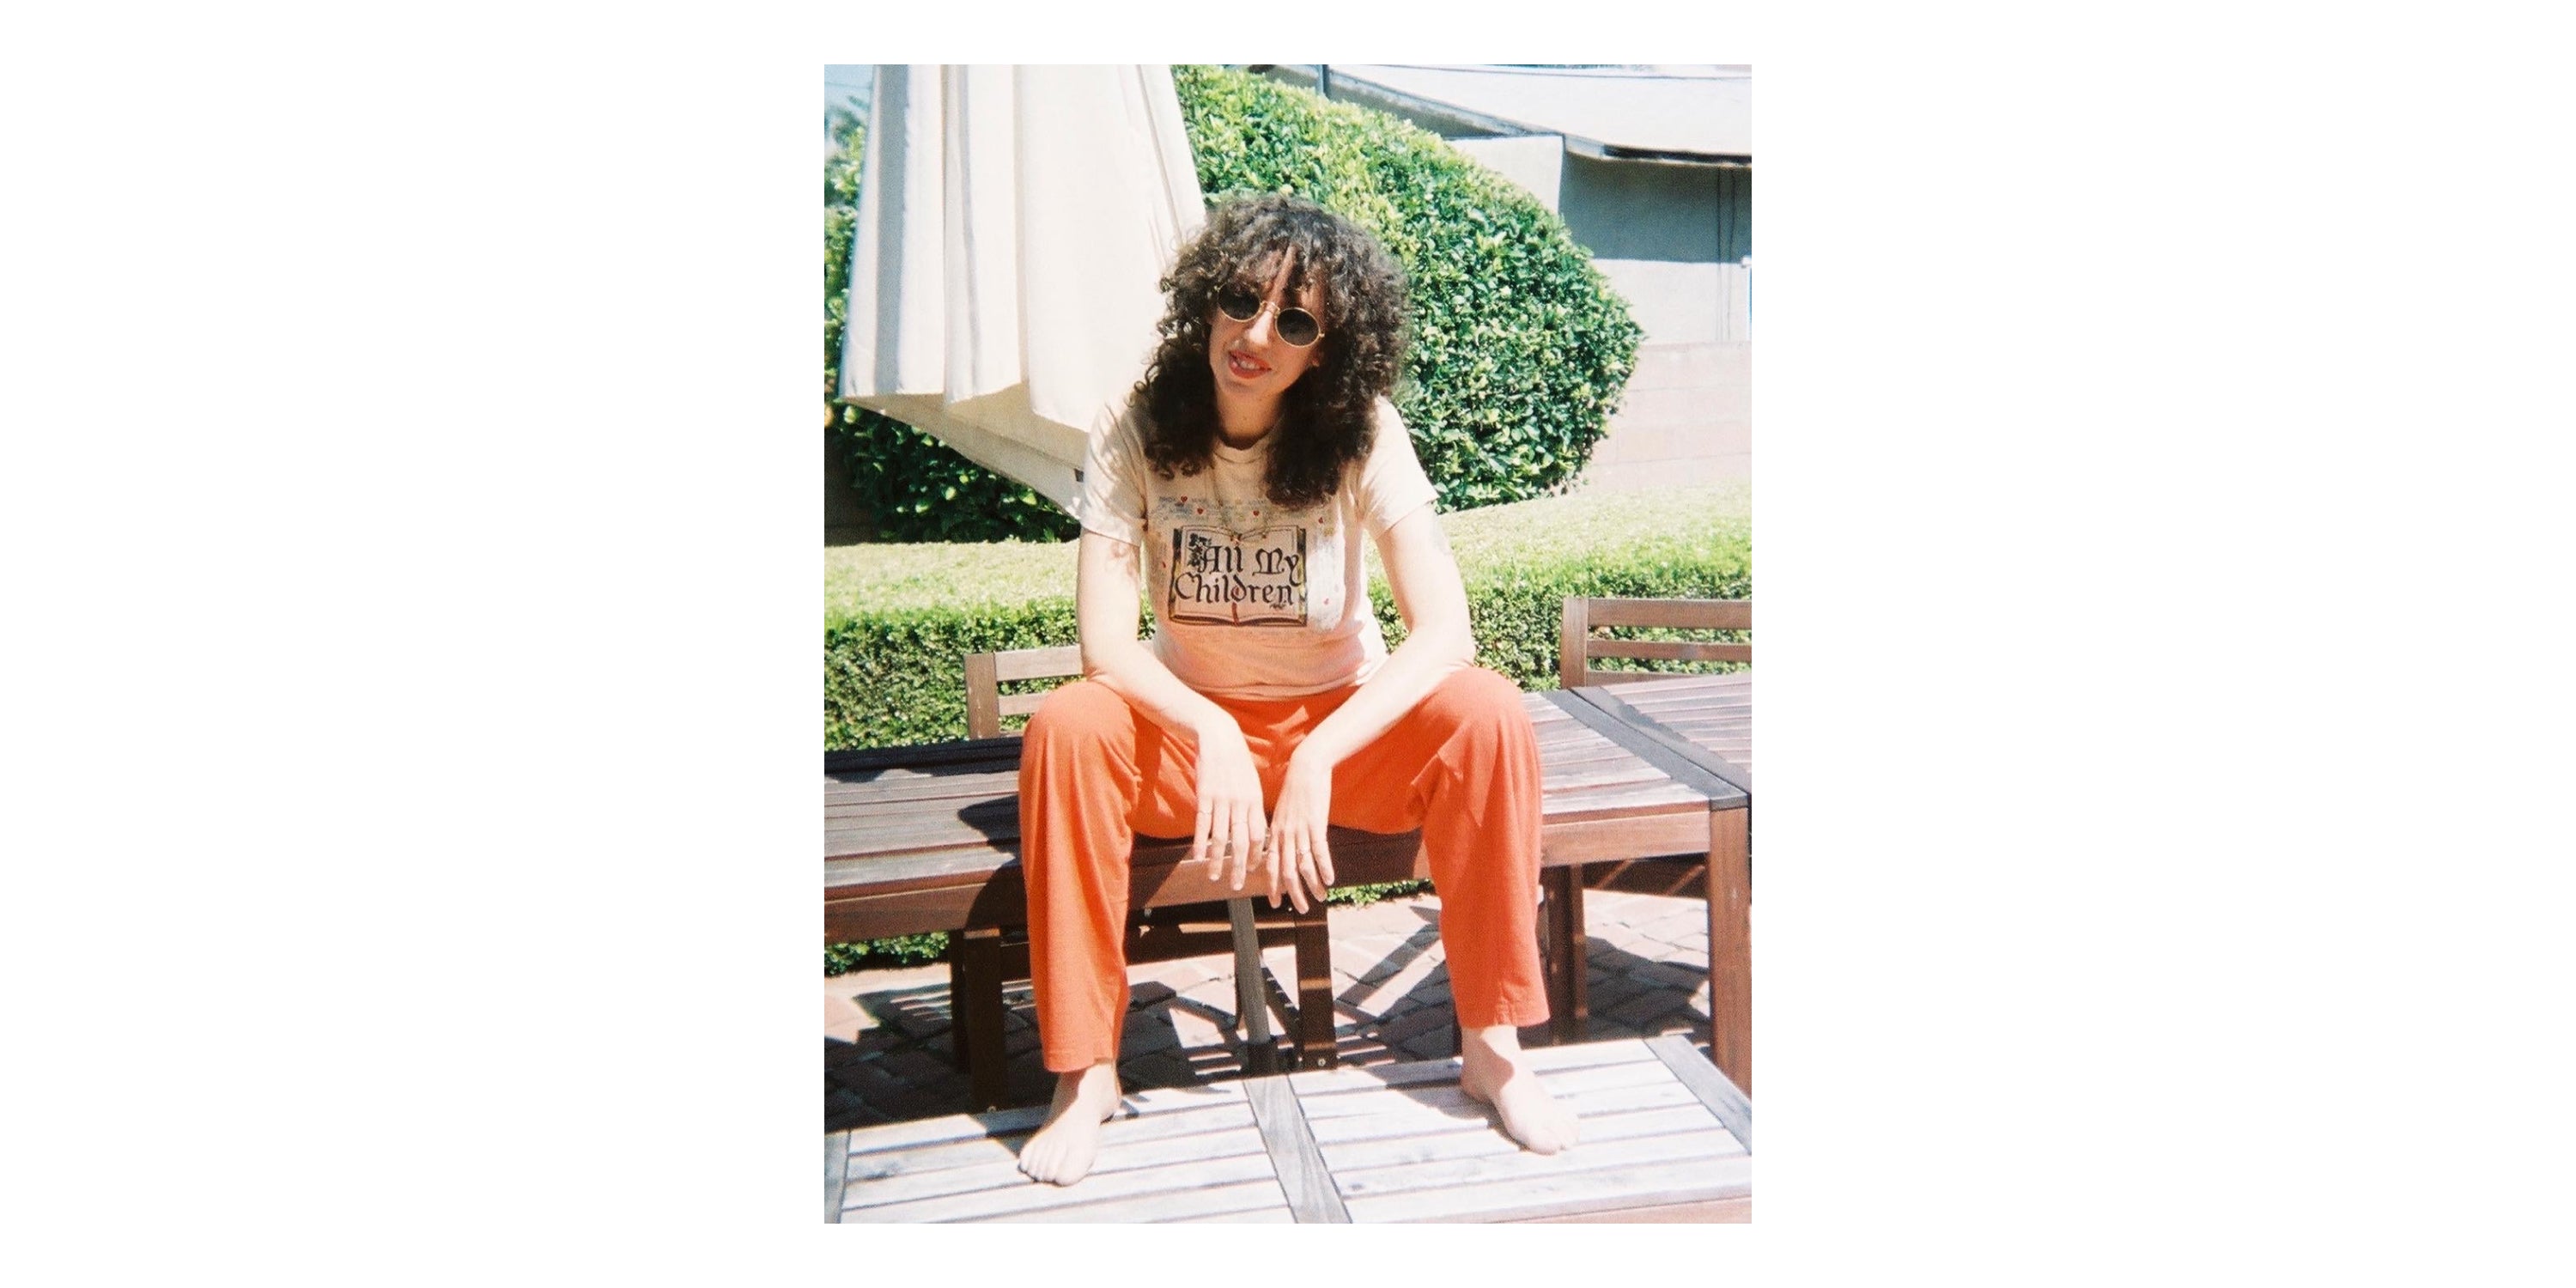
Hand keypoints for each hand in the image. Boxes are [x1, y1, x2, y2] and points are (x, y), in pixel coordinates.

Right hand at [1191, 718, 1267, 893]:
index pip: (1258, 835)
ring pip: (1221, 837)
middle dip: (1239, 867)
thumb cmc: (1236, 762)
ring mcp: (1221, 800)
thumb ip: (1252, 807)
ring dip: (1218, 860)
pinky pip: (1202, 824)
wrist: (1219, 736)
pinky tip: (1198, 856)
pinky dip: (1201, 842)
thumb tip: (1255, 830)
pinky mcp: (1204, 795)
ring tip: (1215, 876)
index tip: (1253, 870)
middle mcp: (1240, 803)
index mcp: (1254, 801)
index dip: (1256, 855)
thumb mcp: (1250, 783)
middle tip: (1236, 886)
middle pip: (1241, 842)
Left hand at [1262, 755, 1335, 913]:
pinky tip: (1330, 880)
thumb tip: (1284, 843)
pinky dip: (1324, 868)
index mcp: (1275, 832)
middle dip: (1294, 893)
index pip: (1270, 865)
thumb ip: (1282, 829)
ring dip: (1312, 885)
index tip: (1276, 902)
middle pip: (1286, 872)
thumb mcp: (1283, 810)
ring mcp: (1299, 830)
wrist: (1306, 766)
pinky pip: (1319, 852)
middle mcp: (1284, 835)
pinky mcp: (1315, 824)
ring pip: (1303, 866)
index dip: (1273, 885)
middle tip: (1302, 909)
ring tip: (1320, 898)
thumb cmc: (1297, 787)